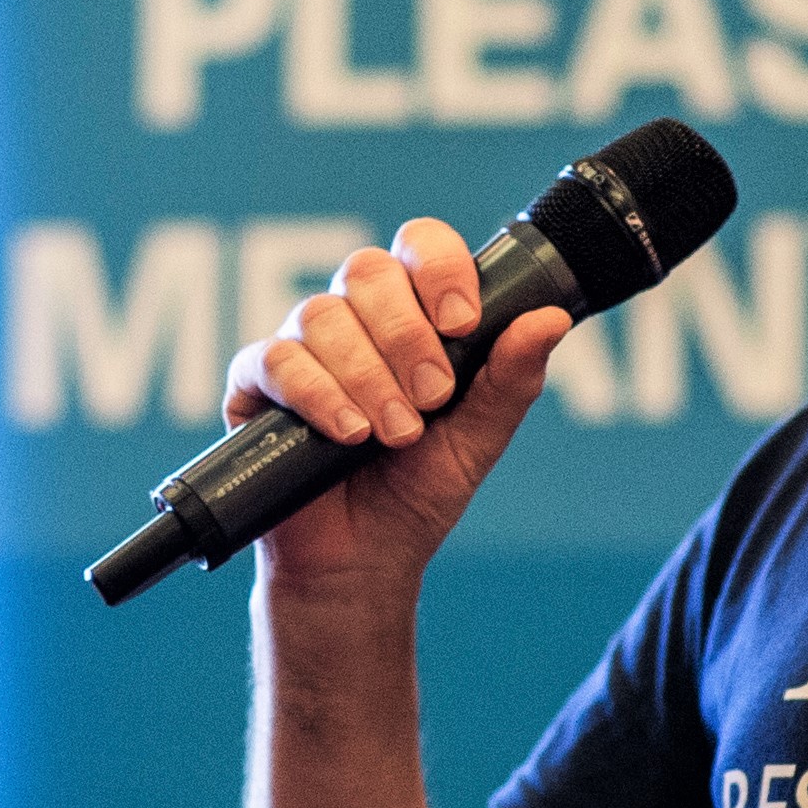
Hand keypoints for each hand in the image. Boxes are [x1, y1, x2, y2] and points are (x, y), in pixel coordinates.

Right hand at [223, 218, 571, 597]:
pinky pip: (276, 359)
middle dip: (406, 334)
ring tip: (393, 433)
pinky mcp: (255, 387)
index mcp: (410, 315)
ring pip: (323, 314)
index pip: (419, 246)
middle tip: (432, 397)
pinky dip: (317, 393)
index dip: (439, 269)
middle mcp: (353, 320)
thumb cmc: (417, 494)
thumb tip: (552, 318)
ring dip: (368, 375)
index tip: (462, 325)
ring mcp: (301, 349)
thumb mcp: (478, 440)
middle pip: (367, 271)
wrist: (361, 561)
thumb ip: (510, 379)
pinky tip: (347, 432)